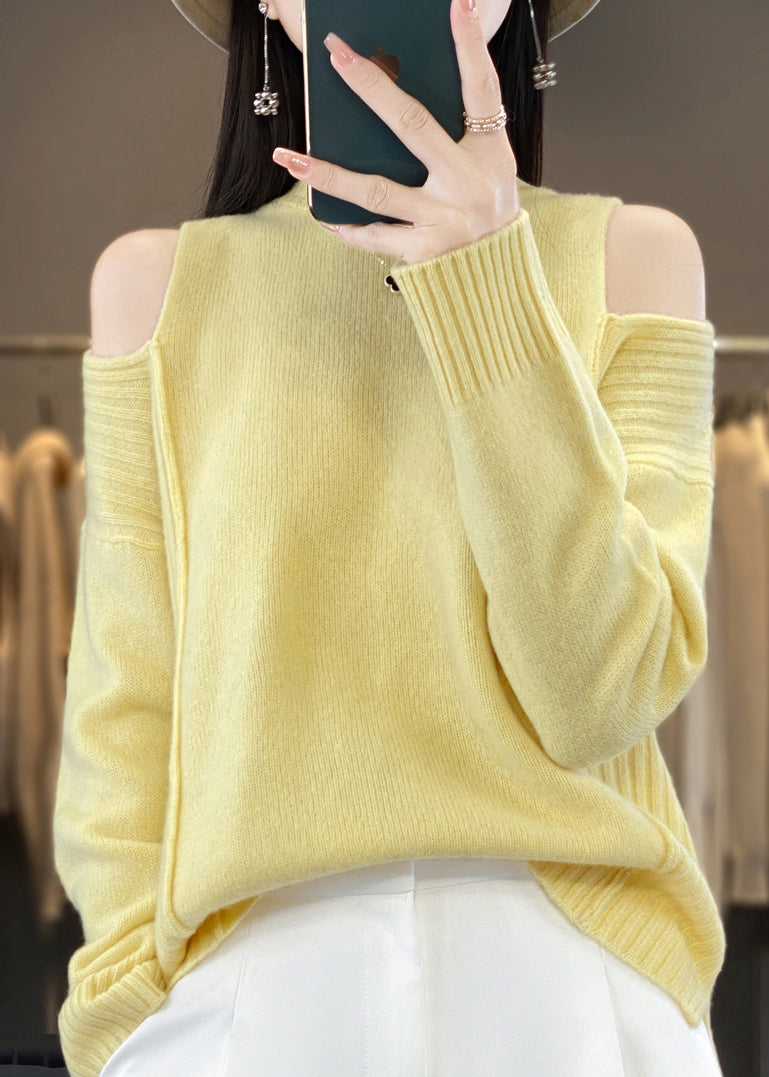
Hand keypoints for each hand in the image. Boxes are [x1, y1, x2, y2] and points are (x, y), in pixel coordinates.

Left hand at [272, 0, 521, 267]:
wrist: (499, 281)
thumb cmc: (487, 213)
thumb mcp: (489, 167)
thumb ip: (456, 132)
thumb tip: (404, 92)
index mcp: (488, 154)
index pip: (480, 89)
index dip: (469, 45)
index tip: (457, 3)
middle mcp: (466, 185)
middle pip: (412, 126)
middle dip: (372, 87)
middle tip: (337, 55)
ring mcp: (443, 222)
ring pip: (377, 191)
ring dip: (330, 174)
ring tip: (291, 157)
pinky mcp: (423, 254)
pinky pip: (374, 237)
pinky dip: (346, 227)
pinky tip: (318, 213)